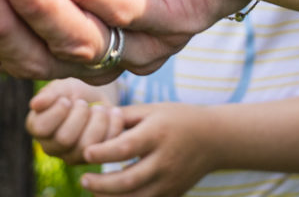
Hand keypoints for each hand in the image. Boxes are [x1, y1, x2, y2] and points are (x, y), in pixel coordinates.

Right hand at [26, 79, 124, 161]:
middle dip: (79, 115)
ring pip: (86, 146)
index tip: (67, 100)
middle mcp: (52, 146)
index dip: (57, 112)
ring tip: (99, 108)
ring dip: (97, 121)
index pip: (41, 128)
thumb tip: (35, 104)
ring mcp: (73, 156)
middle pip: (64, 139)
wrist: (98, 97)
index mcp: (38, 127)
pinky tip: (112, 113)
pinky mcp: (95, 157)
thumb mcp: (62, 86)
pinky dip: (113, 125)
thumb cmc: (74, 91)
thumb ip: (49, 95)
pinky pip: (107, 146)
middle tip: (84, 103)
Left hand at [79, 103, 218, 195]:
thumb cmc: (178, 119)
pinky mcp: (173, 194)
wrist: (215, 139)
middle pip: (129, 179)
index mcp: (158, 134)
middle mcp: (165, 160)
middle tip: (83, 179)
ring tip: (93, 190)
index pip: (126, 147)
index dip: (104, 152)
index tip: (86, 152)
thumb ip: (125, 116)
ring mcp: (170, 181)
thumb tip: (95, 119)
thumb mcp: (154, 110)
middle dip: (102, 183)